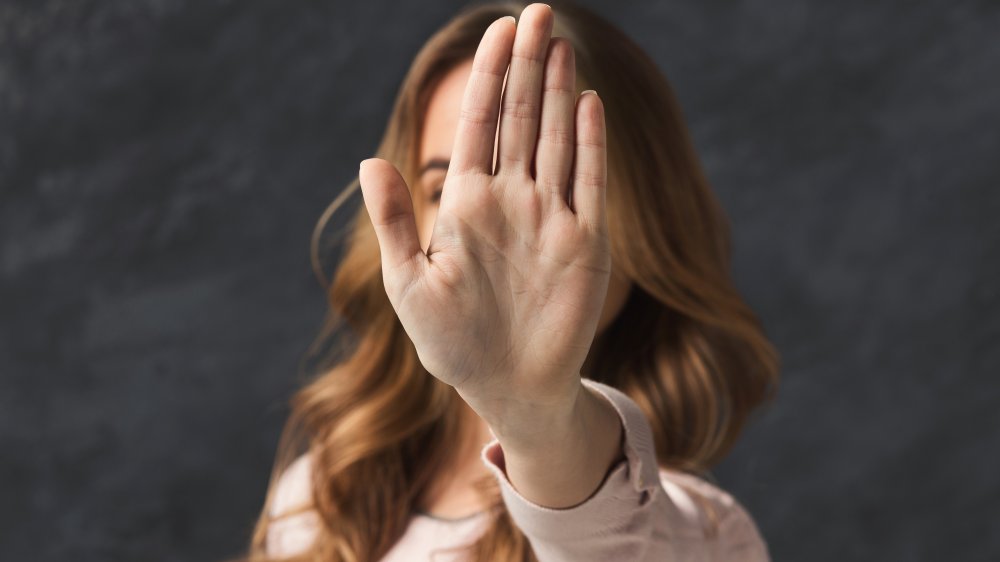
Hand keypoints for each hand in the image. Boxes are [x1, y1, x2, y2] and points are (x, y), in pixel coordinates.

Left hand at [358, 3, 608, 417]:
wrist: (507, 387)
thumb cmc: (451, 343)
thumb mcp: (409, 284)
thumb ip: (395, 222)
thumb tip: (368, 163)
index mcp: (468, 204)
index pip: (481, 124)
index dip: (488, 77)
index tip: (497, 30)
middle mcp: (512, 200)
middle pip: (522, 118)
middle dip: (527, 65)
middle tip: (535, 12)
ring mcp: (551, 217)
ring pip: (557, 138)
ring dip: (559, 91)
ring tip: (559, 42)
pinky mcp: (585, 243)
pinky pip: (590, 183)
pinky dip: (590, 143)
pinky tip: (587, 102)